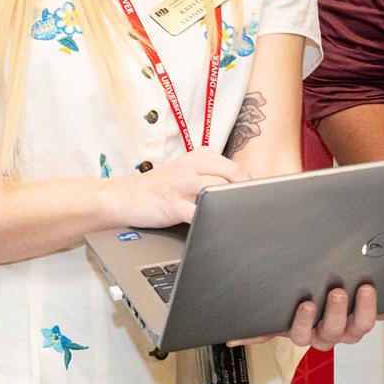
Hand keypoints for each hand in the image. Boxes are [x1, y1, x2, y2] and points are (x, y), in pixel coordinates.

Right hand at [110, 147, 249, 227]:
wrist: (123, 197)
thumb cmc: (159, 188)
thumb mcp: (186, 172)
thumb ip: (211, 176)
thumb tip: (244, 191)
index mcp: (199, 156)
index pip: (235, 167)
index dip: (251, 185)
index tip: (259, 199)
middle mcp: (191, 166)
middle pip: (233, 174)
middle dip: (247, 193)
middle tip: (254, 210)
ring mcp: (181, 184)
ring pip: (217, 189)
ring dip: (232, 204)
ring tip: (241, 217)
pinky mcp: (171, 203)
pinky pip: (196, 212)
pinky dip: (210, 220)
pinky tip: (217, 227)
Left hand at [233, 284, 383, 351]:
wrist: (298, 284)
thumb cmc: (338, 290)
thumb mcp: (368, 293)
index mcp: (347, 324)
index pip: (361, 326)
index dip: (364, 312)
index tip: (365, 288)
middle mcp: (323, 331)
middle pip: (333, 335)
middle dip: (336, 315)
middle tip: (338, 291)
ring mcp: (297, 329)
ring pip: (302, 337)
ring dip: (304, 323)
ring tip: (306, 301)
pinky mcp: (270, 327)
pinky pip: (259, 335)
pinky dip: (248, 335)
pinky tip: (238, 332)